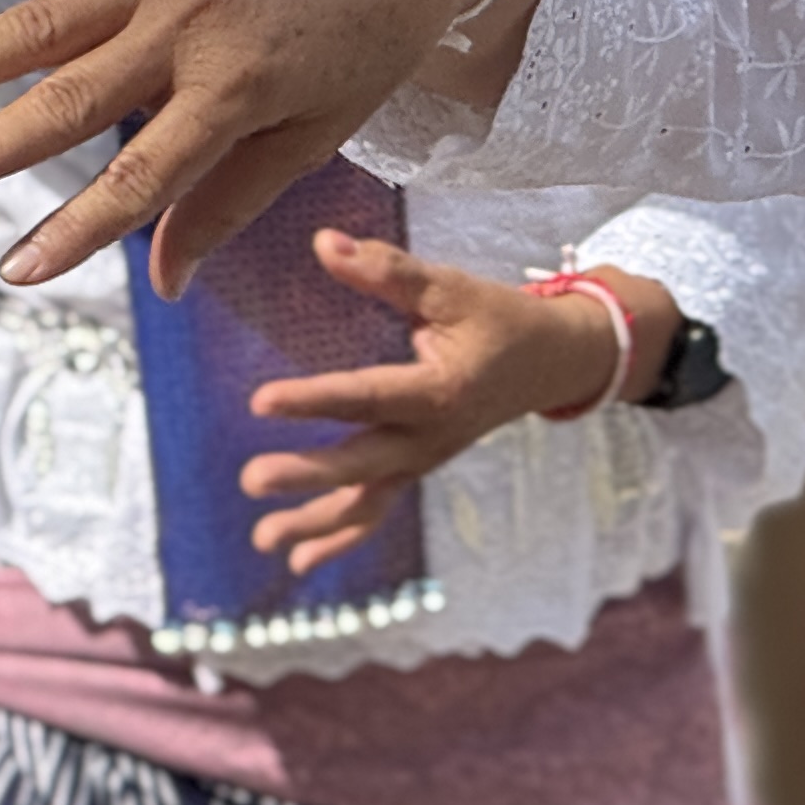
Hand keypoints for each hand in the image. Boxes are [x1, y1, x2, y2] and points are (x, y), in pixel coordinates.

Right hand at [0, 0, 530, 294]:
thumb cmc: (362, 42)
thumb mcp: (316, 133)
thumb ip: (230, 201)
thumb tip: (162, 283)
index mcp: (238, 89)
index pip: (142, 176)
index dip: (76, 228)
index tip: (14, 272)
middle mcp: (189, 29)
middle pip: (74, 100)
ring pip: (47, 21)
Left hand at [240, 235, 663, 571]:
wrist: (552, 362)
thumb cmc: (500, 320)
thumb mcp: (452, 289)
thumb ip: (388, 272)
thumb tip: (323, 243)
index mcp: (441, 390)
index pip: (369, 395)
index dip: (315, 399)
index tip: (261, 401)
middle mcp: (430, 436)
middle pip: (363, 462)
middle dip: (308, 474)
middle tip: (252, 478)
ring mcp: (423, 460)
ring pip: (367, 501)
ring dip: (315, 523)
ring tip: (262, 539)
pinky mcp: (416, 469)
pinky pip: (377, 511)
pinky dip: (339, 538)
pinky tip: (296, 562)